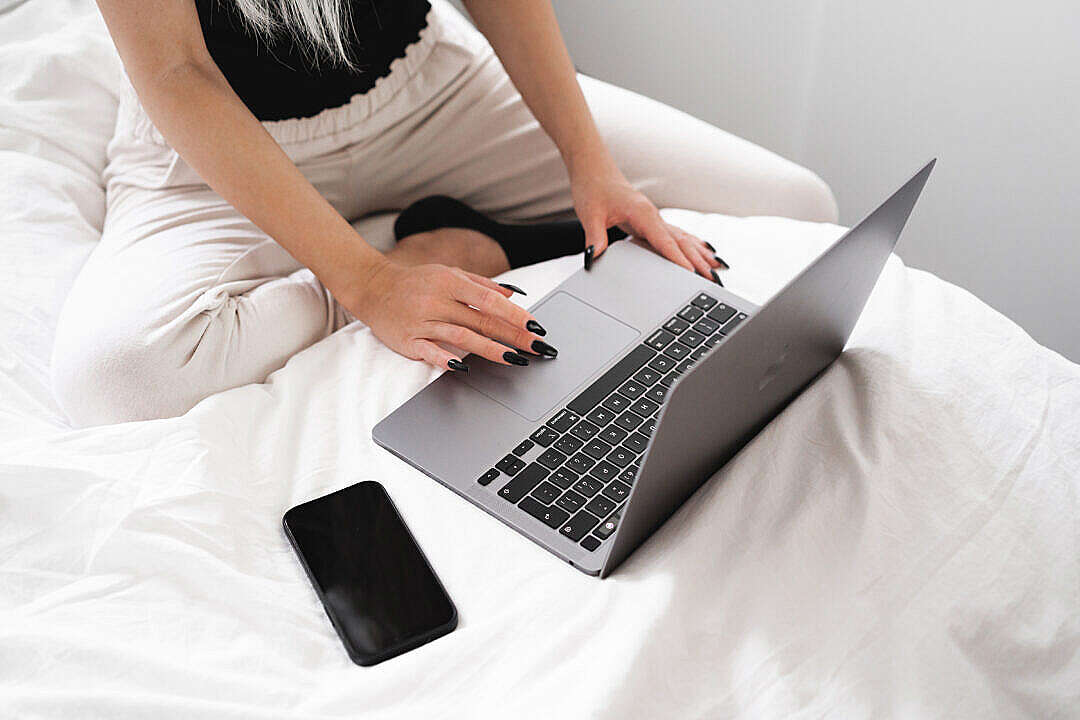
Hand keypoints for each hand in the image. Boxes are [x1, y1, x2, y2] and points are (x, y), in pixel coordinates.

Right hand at [346, 259, 554, 371]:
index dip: (514, 314)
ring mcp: (423, 321)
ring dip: (490, 349)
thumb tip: (514, 294)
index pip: (489, 300)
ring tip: (514, 359)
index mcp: (450, 282)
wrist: (374, 288)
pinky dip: (446, 359)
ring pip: (461, 337)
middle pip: (481, 321)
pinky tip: (464, 367)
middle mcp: (437, 301)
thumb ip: (482, 284)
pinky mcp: (409, 340)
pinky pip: (430, 351)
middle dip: (513, 336)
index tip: (535, 326)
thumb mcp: (449, 274)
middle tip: (537, 348)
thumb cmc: (417, 282)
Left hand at [570, 156, 722, 279]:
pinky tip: (703, 250)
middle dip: (698, 260)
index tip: (691, 273)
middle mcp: (652, 214)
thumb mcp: (589, 214)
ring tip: (717, 268)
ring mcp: (654, 217)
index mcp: (642, 212)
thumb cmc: (593, 187)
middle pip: (681, 240)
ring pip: (682, 237)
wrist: (594, 169)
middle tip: (713, 278)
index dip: (678, 258)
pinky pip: (676, 234)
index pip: (664, 240)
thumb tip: (593, 257)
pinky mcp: (651, 219)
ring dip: (700, 253)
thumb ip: (594, 237)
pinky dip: (692, 244)